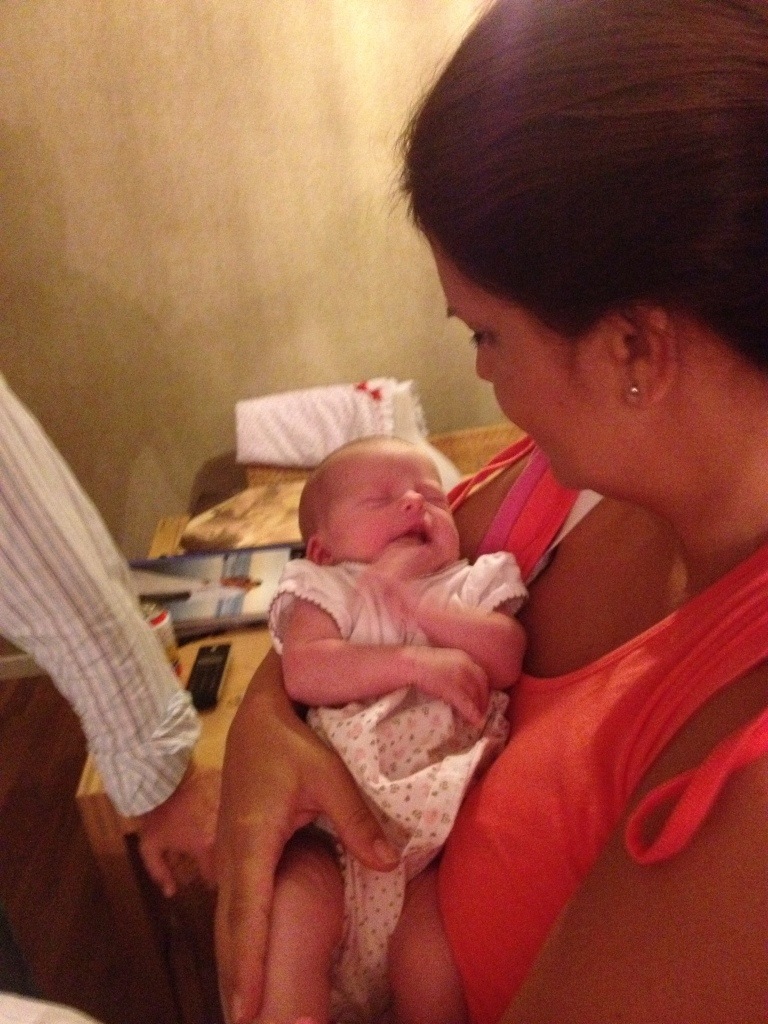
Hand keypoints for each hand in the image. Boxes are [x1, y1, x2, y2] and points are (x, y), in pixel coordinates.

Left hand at [135, 757, 220, 896]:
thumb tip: (171, 893)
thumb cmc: (158, 814)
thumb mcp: (150, 846)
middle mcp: (224, 831)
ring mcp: (230, 808)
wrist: (164, 777)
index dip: (209, 879)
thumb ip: (160, 873)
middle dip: (221, 859)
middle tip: (209, 854)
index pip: (217, 877)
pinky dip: (228, 813)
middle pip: (229, 855)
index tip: (204, 876)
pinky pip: (234, 808)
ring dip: (228, 835)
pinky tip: (218, 811)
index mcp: (206, 847)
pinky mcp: (231, 791)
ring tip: (215, 832)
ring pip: (235, 831)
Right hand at [214, 650, 398, 1023]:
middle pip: (229, 930)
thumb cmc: (290, 741)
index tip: (246, 1009)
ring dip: (235, 965)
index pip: (247, 914)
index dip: (247, 964)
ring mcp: (228, 856)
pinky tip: (249, 965)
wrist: (257, 715)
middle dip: (236, 981)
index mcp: (251, 841)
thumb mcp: (326, 772)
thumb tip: (389, 864)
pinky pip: (234, 907)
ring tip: (247, 1011)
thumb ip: (355, 818)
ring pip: (228, 922)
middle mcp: (232, 856)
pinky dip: (238, 941)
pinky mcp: (236, 854)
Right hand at [411, 646, 489, 725]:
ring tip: (477, 718)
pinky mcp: (451, 688)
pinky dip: (472, 713)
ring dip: (479, 708)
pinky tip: (475, 721)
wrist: (410, 663)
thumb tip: (461, 684)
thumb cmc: (423, 663)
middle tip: (482, 711)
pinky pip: (466, 703)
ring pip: (475, 695)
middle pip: (481, 684)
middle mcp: (465, 665)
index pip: (481, 674)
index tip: (483, 698)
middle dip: (484, 699)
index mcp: (464, 657)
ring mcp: (459, 676)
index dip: (484, 688)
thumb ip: (456, 669)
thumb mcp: (445, 662)